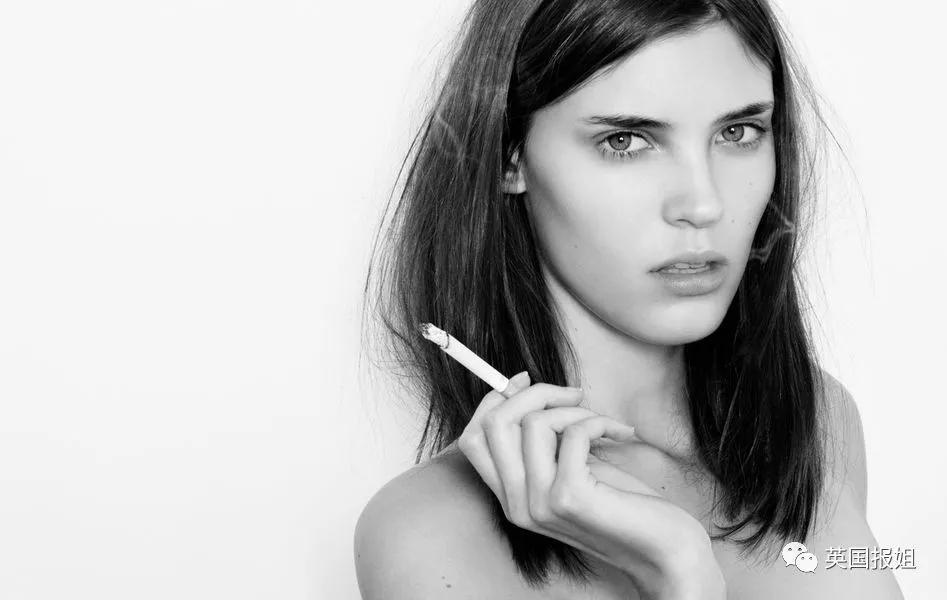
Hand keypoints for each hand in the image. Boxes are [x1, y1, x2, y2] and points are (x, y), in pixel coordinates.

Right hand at [457, 371, 725, 599]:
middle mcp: (517, 505)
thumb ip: (544, 442)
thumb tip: (525, 389)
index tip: (524, 381)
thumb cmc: (623, 504)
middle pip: (493, 424)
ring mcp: (540, 503)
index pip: (473, 439)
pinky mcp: (570, 496)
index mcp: (511, 498)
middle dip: (533, 393)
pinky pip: (574, 432)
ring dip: (575, 409)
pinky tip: (621, 435)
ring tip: (603, 424)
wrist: (664, 550)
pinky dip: (599, 422)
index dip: (494, 401)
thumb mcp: (571, 467)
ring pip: (534, 422)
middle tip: (574, 394)